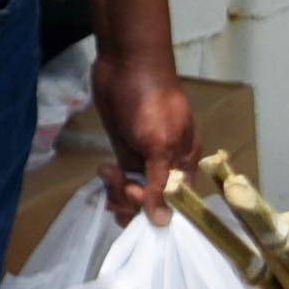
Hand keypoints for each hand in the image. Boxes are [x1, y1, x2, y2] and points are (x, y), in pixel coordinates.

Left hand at [95, 51, 204, 216]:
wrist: (124, 65)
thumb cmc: (151, 102)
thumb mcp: (160, 144)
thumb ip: (160, 184)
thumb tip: (164, 222)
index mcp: (185, 163)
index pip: (178, 203)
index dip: (158, 210)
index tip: (137, 197)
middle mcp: (167, 165)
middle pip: (153, 202)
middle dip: (133, 202)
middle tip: (120, 186)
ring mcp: (144, 158)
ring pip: (134, 193)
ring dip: (118, 192)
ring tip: (107, 173)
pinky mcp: (123, 151)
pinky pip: (120, 179)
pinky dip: (111, 182)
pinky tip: (103, 170)